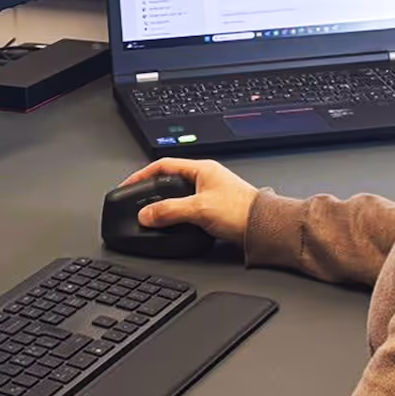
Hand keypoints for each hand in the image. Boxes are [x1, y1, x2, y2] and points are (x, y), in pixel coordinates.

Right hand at [119, 158, 258, 243]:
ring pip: (178, 196)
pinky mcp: (214, 209)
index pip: (163, 165)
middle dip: (152, 191)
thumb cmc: (243, 212)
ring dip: (164, 205)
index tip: (128, 186)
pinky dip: (176, 215)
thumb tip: (146, 215)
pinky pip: (187, 208)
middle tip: (137, 201)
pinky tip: (173, 223)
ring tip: (152, 214)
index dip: (142, 175)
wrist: (266, 229)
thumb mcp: (199, 209)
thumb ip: (169, 211)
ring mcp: (211, 193)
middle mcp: (206, 178)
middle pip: (169, 181)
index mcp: (202, 169)